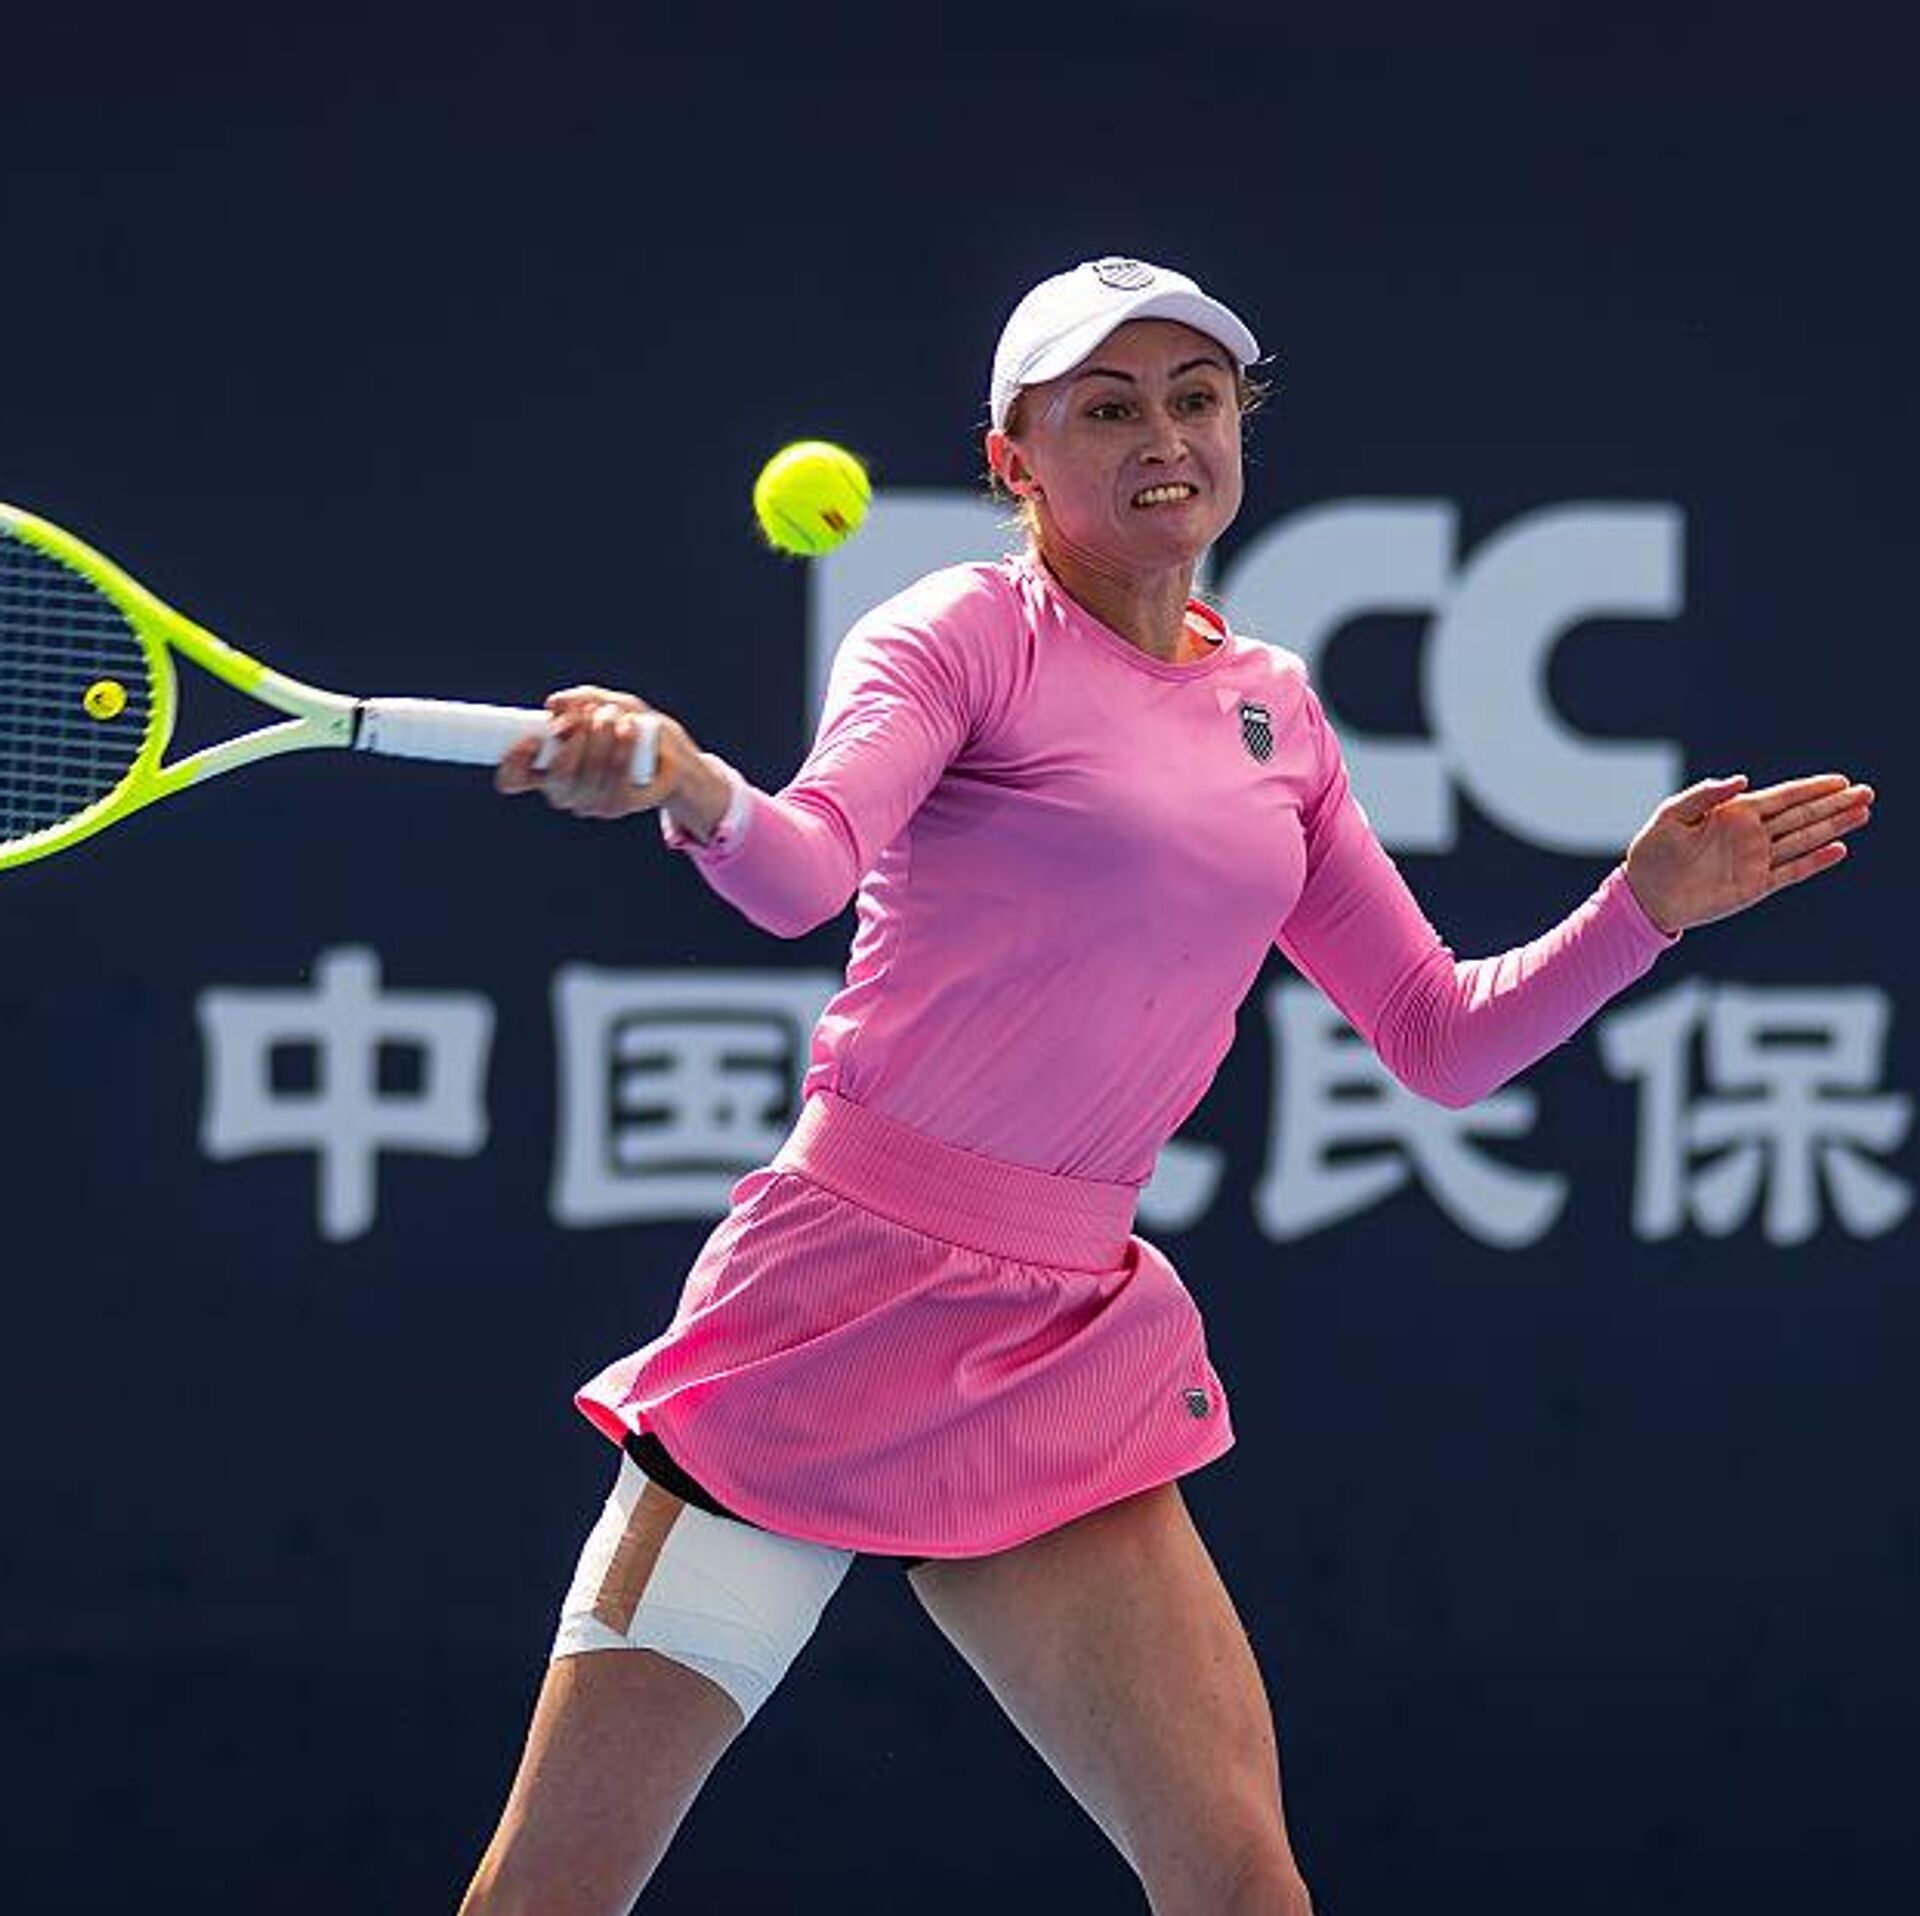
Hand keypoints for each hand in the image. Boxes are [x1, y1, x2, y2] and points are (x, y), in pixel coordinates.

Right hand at [493, 685, 732, 834]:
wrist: (669, 750)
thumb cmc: (627, 725)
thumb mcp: (603, 703)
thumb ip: (578, 700)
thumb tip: (554, 704)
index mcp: (546, 767)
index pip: (514, 778)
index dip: (514, 762)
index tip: (530, 738)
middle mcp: (564, 790)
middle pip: (556, 776)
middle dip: (574, 741)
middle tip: (589, 716)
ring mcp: (590, 802)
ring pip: (587, 777)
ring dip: (600, 740)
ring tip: (613, 716)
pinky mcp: (619, 807)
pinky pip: (615, 782)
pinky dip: (621, 751)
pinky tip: (628, 729)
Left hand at [1623, 772, 1874, 934]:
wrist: (1645, 895)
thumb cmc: (1653, 851)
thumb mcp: (1672, 815)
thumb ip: (1705, 794)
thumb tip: (1743, 779)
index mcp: (1734, 813)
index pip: (1782, 796)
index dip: (1812, 788)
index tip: (1841, 781)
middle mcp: (1751, 835)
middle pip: (1801, 815)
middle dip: (1834, 804)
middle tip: (1867, 792)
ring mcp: (1755, 860)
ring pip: (1803, 840)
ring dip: (1832, 827)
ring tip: (1863, 813)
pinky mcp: (1754, 886)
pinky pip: (1791, 871)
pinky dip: (1814, 861)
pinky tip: (1838, 849)